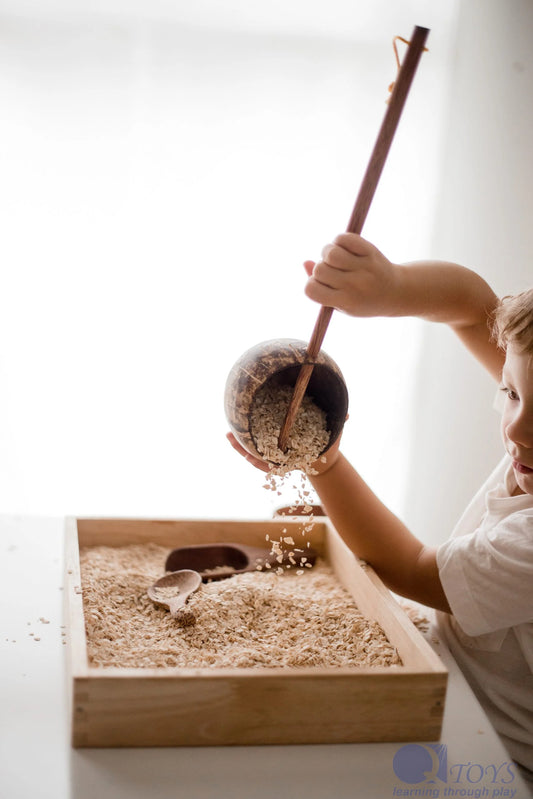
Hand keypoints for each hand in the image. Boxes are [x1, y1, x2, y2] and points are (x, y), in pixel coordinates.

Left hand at [226, 431, 342, 475]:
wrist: (321, 459)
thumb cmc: (325, 445)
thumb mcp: (332, 435)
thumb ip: (339, 424)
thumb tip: (348, 414)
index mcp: (293, 457)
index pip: (275, 460)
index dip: (262, 459)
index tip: (251, 454)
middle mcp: (281, 459)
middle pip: (259, 458)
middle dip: (246, 451)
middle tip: (231, 439)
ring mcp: (273, 457)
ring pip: (252, 455)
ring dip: (240, 446)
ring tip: (226, 436)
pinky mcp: (268, 453)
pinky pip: (252, 451)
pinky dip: (242, 445)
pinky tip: (230, 435)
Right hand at [304, 233, 398, 316]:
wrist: (396, 293)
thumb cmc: (363, 301)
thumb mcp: (342, 304)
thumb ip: (321, 289)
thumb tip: (306, 262)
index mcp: (345, 301)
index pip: (311, 289)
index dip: (312, 284)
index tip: (322, 285)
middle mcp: (354, 285)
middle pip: (320, 269)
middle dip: (321, 269)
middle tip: (333, 272)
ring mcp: (363, 267)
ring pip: (330, 252)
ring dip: (328, 253)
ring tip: (337, 258)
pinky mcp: (370, 251)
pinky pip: (344, 238)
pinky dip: (340, 241)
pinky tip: (345, 249)